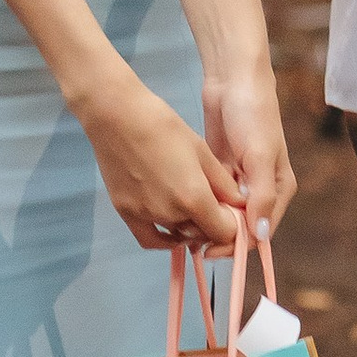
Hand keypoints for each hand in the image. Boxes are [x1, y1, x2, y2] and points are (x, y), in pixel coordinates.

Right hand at [79, 67, 242, 252]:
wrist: (117, 117)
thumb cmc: (163, 125)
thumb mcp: (201, 150)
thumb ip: (222, 182)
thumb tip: (240, 202)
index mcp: (194, 198)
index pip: (224, 232)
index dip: (231, 224)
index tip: (228, 209)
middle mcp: (170, 215)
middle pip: (201, 235)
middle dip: (211, 224)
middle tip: (211, 204)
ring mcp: (145, 217)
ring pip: (178, 235)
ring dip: (189, 228)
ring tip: (189, 205)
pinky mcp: (125, 214)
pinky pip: (150, 240)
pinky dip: (164, 239)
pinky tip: (171, 227)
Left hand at [202, 59, 297, 241]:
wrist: (233, 80)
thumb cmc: (254, 115)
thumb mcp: (259, 156)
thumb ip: (261, 196)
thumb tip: (259, 235)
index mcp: (279, 189)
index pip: (261, 231)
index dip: (237, 245)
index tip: (211, 250)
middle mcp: (262, 189)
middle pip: (242, 226)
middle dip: (220, 237)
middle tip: (192, 242)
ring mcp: (241, 180)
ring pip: (225, 214)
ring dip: (208, 223)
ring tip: (184, 231)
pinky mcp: (222, 171)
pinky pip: (212, 198)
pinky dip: (201, 206)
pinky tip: (183, 212)